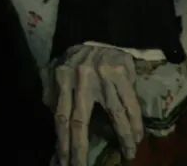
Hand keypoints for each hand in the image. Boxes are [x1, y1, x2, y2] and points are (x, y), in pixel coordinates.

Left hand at [47, 45, 143, 164]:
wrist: (103, 33)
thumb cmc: (77, 58)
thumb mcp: (56, 69)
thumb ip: (51, 92)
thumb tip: (50, 115)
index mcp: (61, 79)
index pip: (60, 117)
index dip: (62, 143)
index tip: (63, 163)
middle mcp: (80, 78)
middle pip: (80, 121)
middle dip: (80, 149)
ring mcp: (103, 76)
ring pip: (115, 115)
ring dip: (122, 139)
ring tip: (128, 155)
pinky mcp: (122, 73)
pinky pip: (131, 104)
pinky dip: (135, 123)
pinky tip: (136, 137)